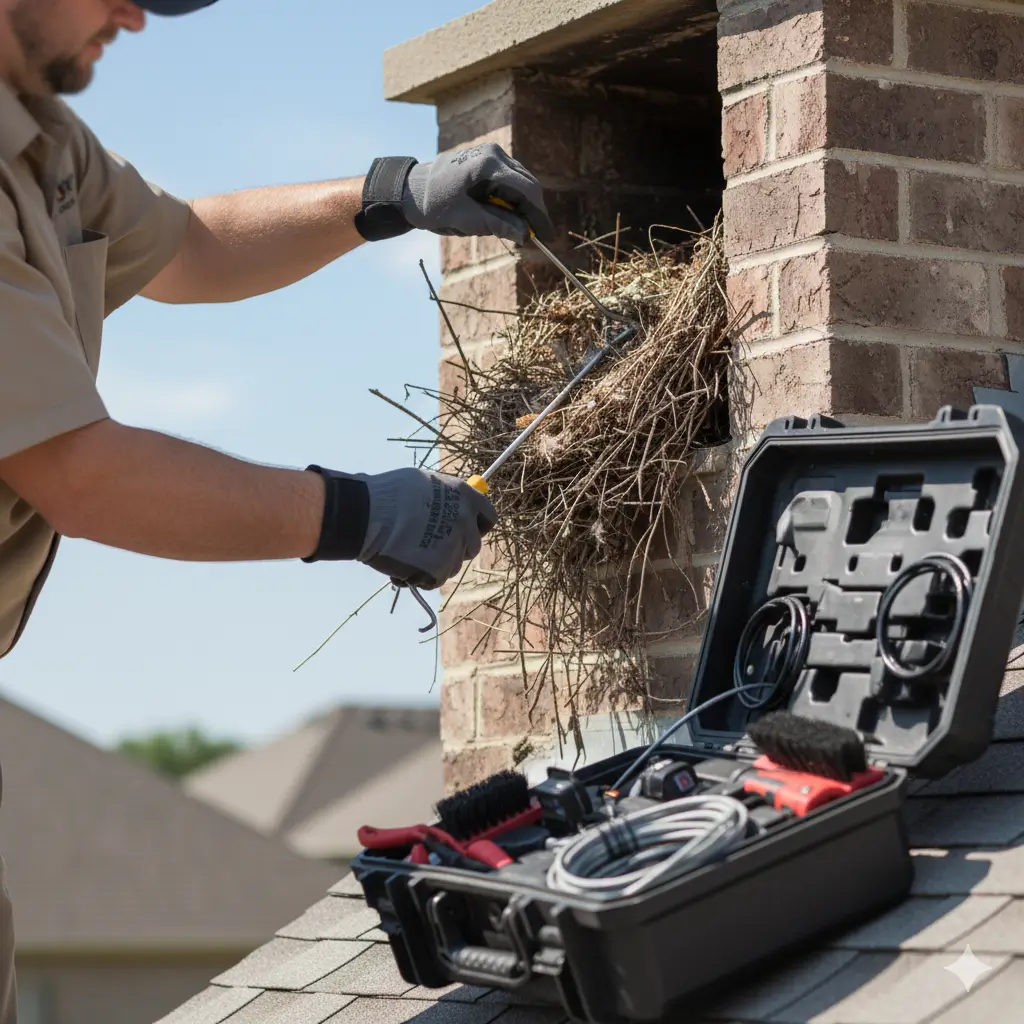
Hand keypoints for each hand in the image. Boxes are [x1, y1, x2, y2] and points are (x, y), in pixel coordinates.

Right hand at [312, 466, 496, 588]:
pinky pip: (436, 579)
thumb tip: (452, 505)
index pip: (488, 518)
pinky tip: (401, 565)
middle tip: (432, 546)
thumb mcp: (425, 484)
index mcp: (466, 497)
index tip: (464, 531)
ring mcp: (453, 547)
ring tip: (409, 553)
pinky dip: (421, 576)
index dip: (476, 526)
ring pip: (452, 565)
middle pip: (472, 546)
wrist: (366, 514)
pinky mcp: (439, 569)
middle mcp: (465, 522)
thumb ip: (445, 498)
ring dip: (436, 563)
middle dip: (456, 548)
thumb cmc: (389, 493)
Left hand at [402, 142, 554, 244]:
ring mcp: (490, 154)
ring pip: (520, 182)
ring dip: (523, 206)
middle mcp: (493, 154)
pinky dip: (512, 199)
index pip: (526, 190)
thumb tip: (526, 235)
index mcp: (488, 165)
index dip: (539, 215)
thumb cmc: (433, 206)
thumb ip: (499, 225)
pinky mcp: (486, 161)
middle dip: (533, 212)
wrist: (409, 191)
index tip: (547, 237)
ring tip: (520, 231)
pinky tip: (508, 217)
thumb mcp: (467, 220)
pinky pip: (509, 180)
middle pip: (527, 184)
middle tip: (537, 237)